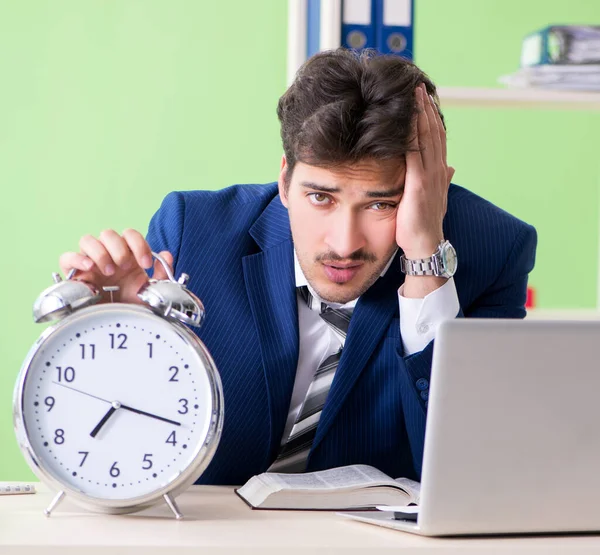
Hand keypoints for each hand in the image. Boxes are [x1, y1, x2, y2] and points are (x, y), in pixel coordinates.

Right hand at [59, 229, 172, 303]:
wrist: (117, 327)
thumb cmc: (132, 306)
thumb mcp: (151, 292)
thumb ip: (161, 273)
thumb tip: (166, 255)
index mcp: (126, 256)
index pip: (129, 235)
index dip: (139, 244)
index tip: (146, 264)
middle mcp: (107, 256)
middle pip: (108, 234)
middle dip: (119, 248)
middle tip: (125, 267)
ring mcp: (90, 264)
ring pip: (87, 240)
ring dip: (100, 253)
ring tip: (109, 271)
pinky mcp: (75, 275)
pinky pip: (66, 258)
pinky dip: (77, 259)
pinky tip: (90, 268)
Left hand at [396, 83, 454, 259]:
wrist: (426, 245)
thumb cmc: (423, 224)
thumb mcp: (433, 197)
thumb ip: (439, 179)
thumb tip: (450, 167)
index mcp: (439, 172)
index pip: (436, 138)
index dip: (431, 117)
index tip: (424, 98)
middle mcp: (438, 171)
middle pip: (433, 133)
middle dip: (426, 109)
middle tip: (418, 86)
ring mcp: (430, 178)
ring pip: (427, 140)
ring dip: (421, 116)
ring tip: (414, 96)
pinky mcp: (419, 186)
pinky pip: (415, 156)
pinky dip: (412, 137)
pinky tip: (406, 122)